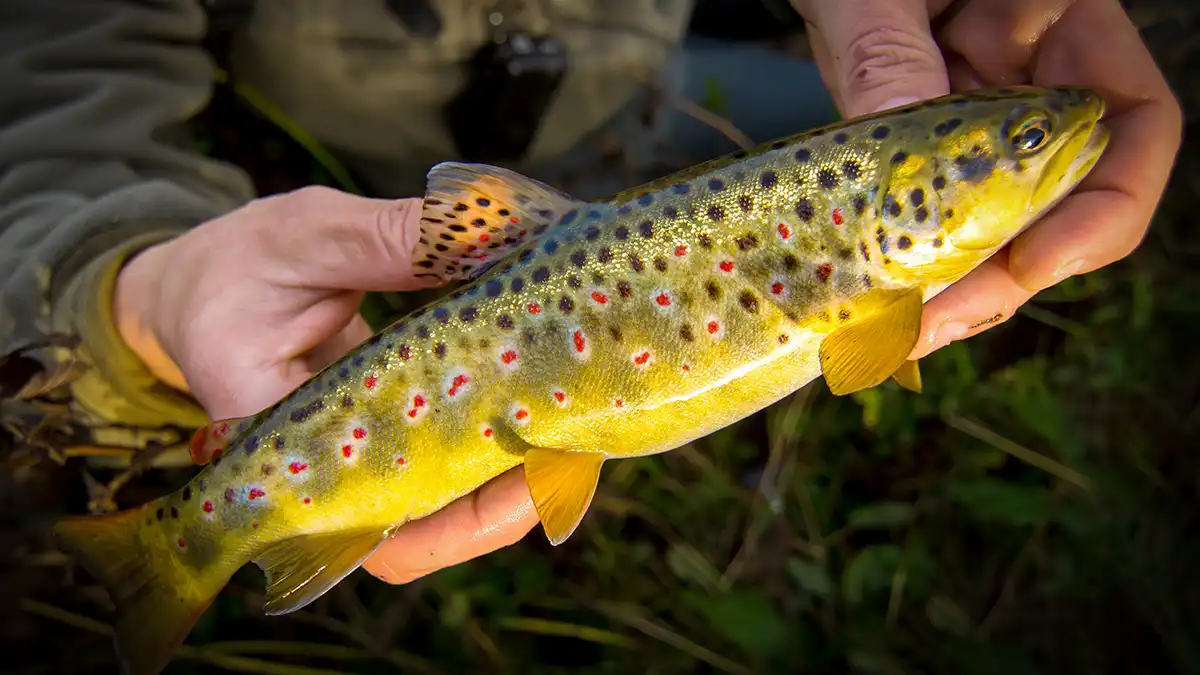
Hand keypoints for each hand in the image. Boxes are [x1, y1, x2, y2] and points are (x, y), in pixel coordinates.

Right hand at [113, 186, 537, 582]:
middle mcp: (317, 472)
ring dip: (510, 477)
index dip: (449, 528)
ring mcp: (355, 458)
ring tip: (577, 433)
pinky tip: (546, 401)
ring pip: (437, 504)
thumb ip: (389, 237)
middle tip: (574, 455)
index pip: (362, 523)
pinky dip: (497, 435)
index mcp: (269, 439)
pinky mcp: (386, 433)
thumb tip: (493, 230)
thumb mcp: (303, 236)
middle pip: (415, 534)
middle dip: (501, 508)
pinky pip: (443, 456)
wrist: (203, 286)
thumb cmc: (235, 265)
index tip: (523, 482)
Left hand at [791, 0, 1181, 357]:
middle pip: (1060, 195)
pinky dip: (901, 253)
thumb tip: (893, 160)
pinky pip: (922, 203)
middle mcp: (1025, 76)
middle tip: (935, 326)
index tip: (1030, 264)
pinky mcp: (907, 130)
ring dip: (952, 282)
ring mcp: (965, 109)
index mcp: (1056, 20)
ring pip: (990, 214)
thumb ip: (888, 52)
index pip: (1132, 125)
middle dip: (1006, 273)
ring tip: (896, 332)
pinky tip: (868, 294)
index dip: (1103, 211)